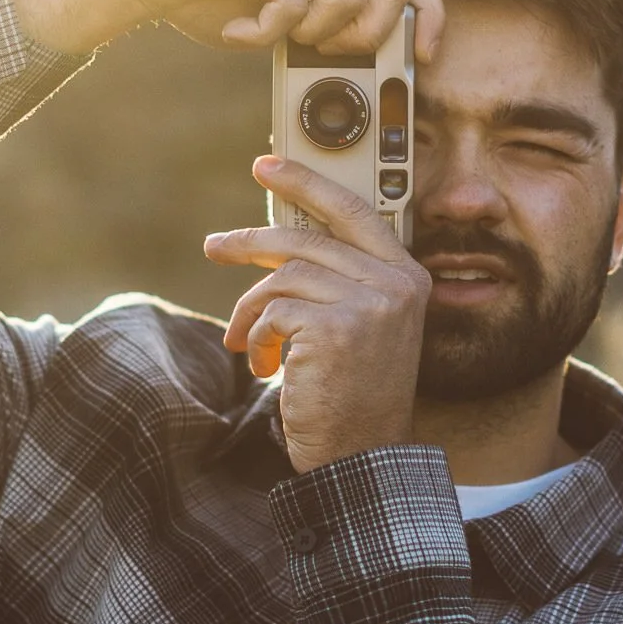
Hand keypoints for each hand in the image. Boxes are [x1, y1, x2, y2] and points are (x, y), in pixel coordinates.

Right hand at [5, 0, 444, 60]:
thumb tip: (384, 65)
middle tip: (327, 52)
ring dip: (313, 34)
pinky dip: (266, 32)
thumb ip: (331, 24)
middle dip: (373, 37)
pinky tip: (239, 28)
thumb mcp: (287, 18)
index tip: (424, 58)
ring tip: (274, 35)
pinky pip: (296, 5)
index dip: (430, 15)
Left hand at [203, 157, 431, 473]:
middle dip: (250, 244)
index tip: (268, 166)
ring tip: (244, 341)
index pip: (353, 210)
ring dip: (251, 311)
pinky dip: (258, 337)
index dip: (307, 182)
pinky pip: (273, 311)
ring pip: (282, 277)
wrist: (362, 457)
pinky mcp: (335, 328)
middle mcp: (396, 284)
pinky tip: (266, 364)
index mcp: (407, 276)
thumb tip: (275, 243)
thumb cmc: (354, 396)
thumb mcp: (358, 327)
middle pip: (305, 239)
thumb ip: (336, 281)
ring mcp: (369, 304)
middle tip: (215, 248)